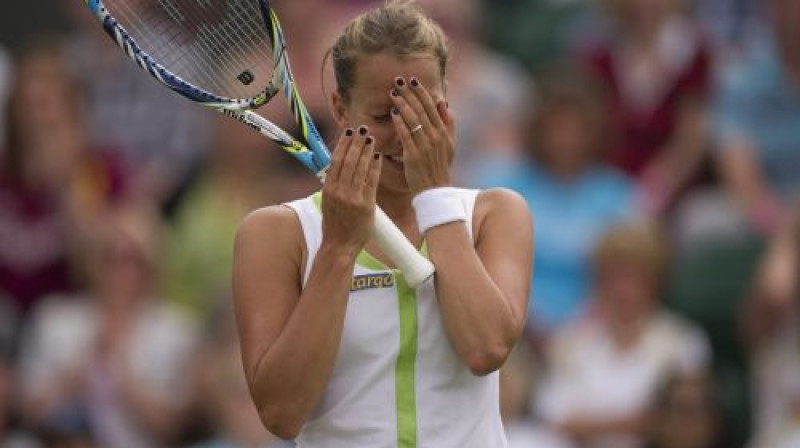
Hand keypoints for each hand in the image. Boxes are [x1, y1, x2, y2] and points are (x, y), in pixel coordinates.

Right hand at [320, 126, 381, 255]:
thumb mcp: (328, 202)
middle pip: (348, 161)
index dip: (343, 144)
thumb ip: (333, 184)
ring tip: (371, 138)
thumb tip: (336, 166)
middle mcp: (339, 192)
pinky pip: (371, 182)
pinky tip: (378, 156)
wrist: (339, 246)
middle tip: (362, 129)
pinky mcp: (366, 206)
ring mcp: (352, 199)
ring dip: (366, 151)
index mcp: (328, 189)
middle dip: (356, 143)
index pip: (335, 161)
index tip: (348, 132)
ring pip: (360, 169)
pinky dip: (375, 168)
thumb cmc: (334, 225)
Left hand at [390, 76, 454, 193]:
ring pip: (413, 120)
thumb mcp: (450, 144)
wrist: (435, 191)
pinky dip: (399, 123)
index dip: (421, 92)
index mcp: (443, 132)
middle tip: (397, 81)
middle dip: (409, 93)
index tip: (411, 80)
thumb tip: (444, 103)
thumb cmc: (440, 167)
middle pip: (421, 109)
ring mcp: (425, 146)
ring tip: (392, 93)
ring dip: (402, 104)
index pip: (431, 106)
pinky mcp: (414, 155)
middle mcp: (436, 136)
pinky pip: (406, 135)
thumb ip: (449, 123)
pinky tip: (392, 113)